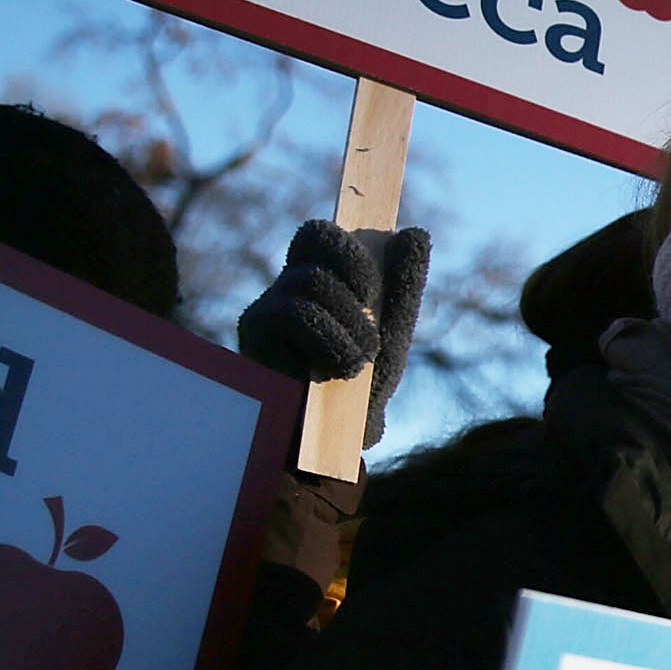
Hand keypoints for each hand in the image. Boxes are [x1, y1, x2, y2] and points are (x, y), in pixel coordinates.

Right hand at [235, 218, 431, 446]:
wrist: (342, 437)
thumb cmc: (365, 382)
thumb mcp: (392, 330)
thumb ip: (404, 284)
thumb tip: (415, 232)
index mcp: (321, 279)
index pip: (321, 234)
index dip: (349, 246)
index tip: (373, 287)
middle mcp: (288, 285)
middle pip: (317, 239)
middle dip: (359, 276)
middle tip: (374, 325)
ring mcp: (268, 306)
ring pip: (310, 279)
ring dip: (350, 321)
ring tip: (360, 361)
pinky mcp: (255, 332)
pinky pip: (292, 312)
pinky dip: (329, 338)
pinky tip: (339, 367)